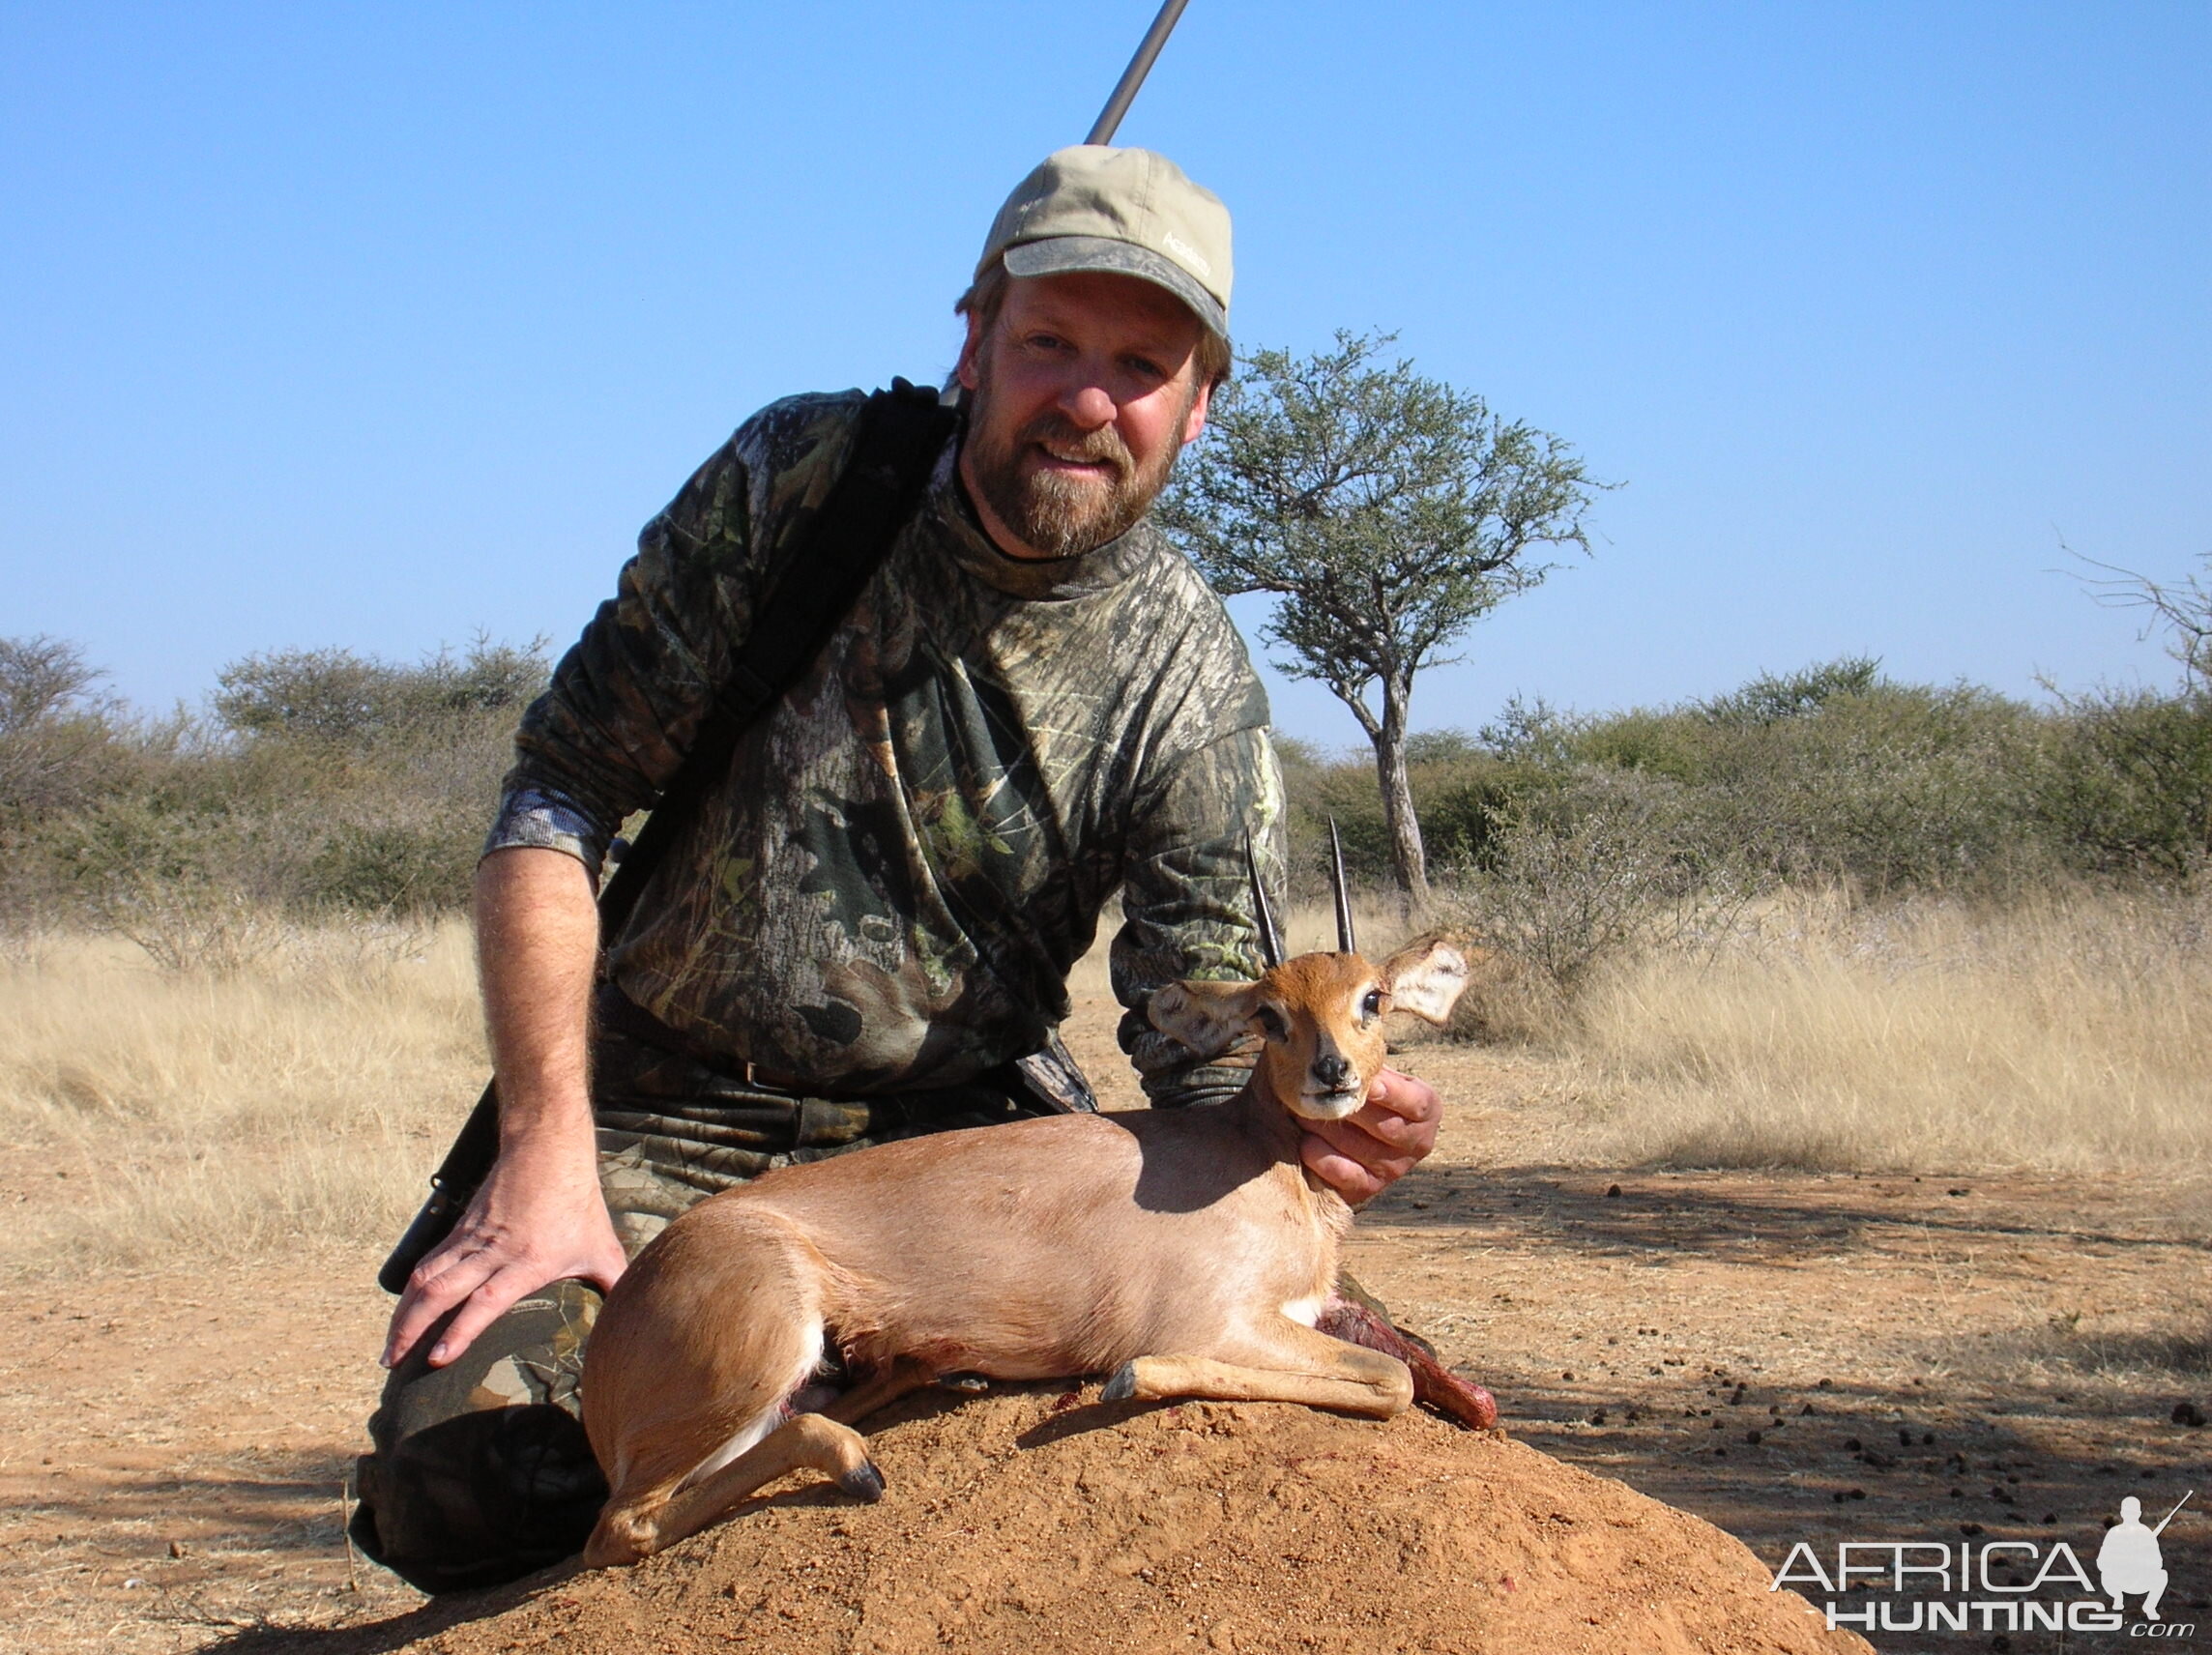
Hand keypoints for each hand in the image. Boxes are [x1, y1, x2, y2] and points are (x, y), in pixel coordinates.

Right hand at [381, 1136, 626, 1370]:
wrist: (548, 1149)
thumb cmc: (577, 1201)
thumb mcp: (602, 1246)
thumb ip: (614, 1283)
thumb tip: (633, 1319)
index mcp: (527, 1261)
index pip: (485, 1301)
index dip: (460, 1331)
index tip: (435, 1359)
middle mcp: (492, 1251)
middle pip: (440, 1293)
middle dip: (411, 1331)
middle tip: (391, 1363)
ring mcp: (472, 1238)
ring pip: (426, 1277)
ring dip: (404, 1314)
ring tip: (389, 1347)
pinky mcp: (461, 1227)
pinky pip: (429, 1261)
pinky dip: (410, 1288)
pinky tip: (403, 1308)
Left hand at [1299, 1067, 1439, 1204]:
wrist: (1347, 1130)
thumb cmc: (1360, 1090)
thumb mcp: (1373, 1072)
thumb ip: (1367, 1062)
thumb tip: (1346, 1045)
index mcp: (1425, 1109)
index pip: (1417, 1104)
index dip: (1394, 1094)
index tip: (1370, 1084)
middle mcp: (1417, 1142)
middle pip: (1388, 1129)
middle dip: (1350, 1109)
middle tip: (1320, 1092)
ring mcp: (1394, 1169)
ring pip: (1361, 1150)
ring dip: (1327, 1130)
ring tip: (1301, 1111)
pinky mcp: (1368, 1188)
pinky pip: (1346, 1175)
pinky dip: (1322, 1158)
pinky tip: (1305, 1142)